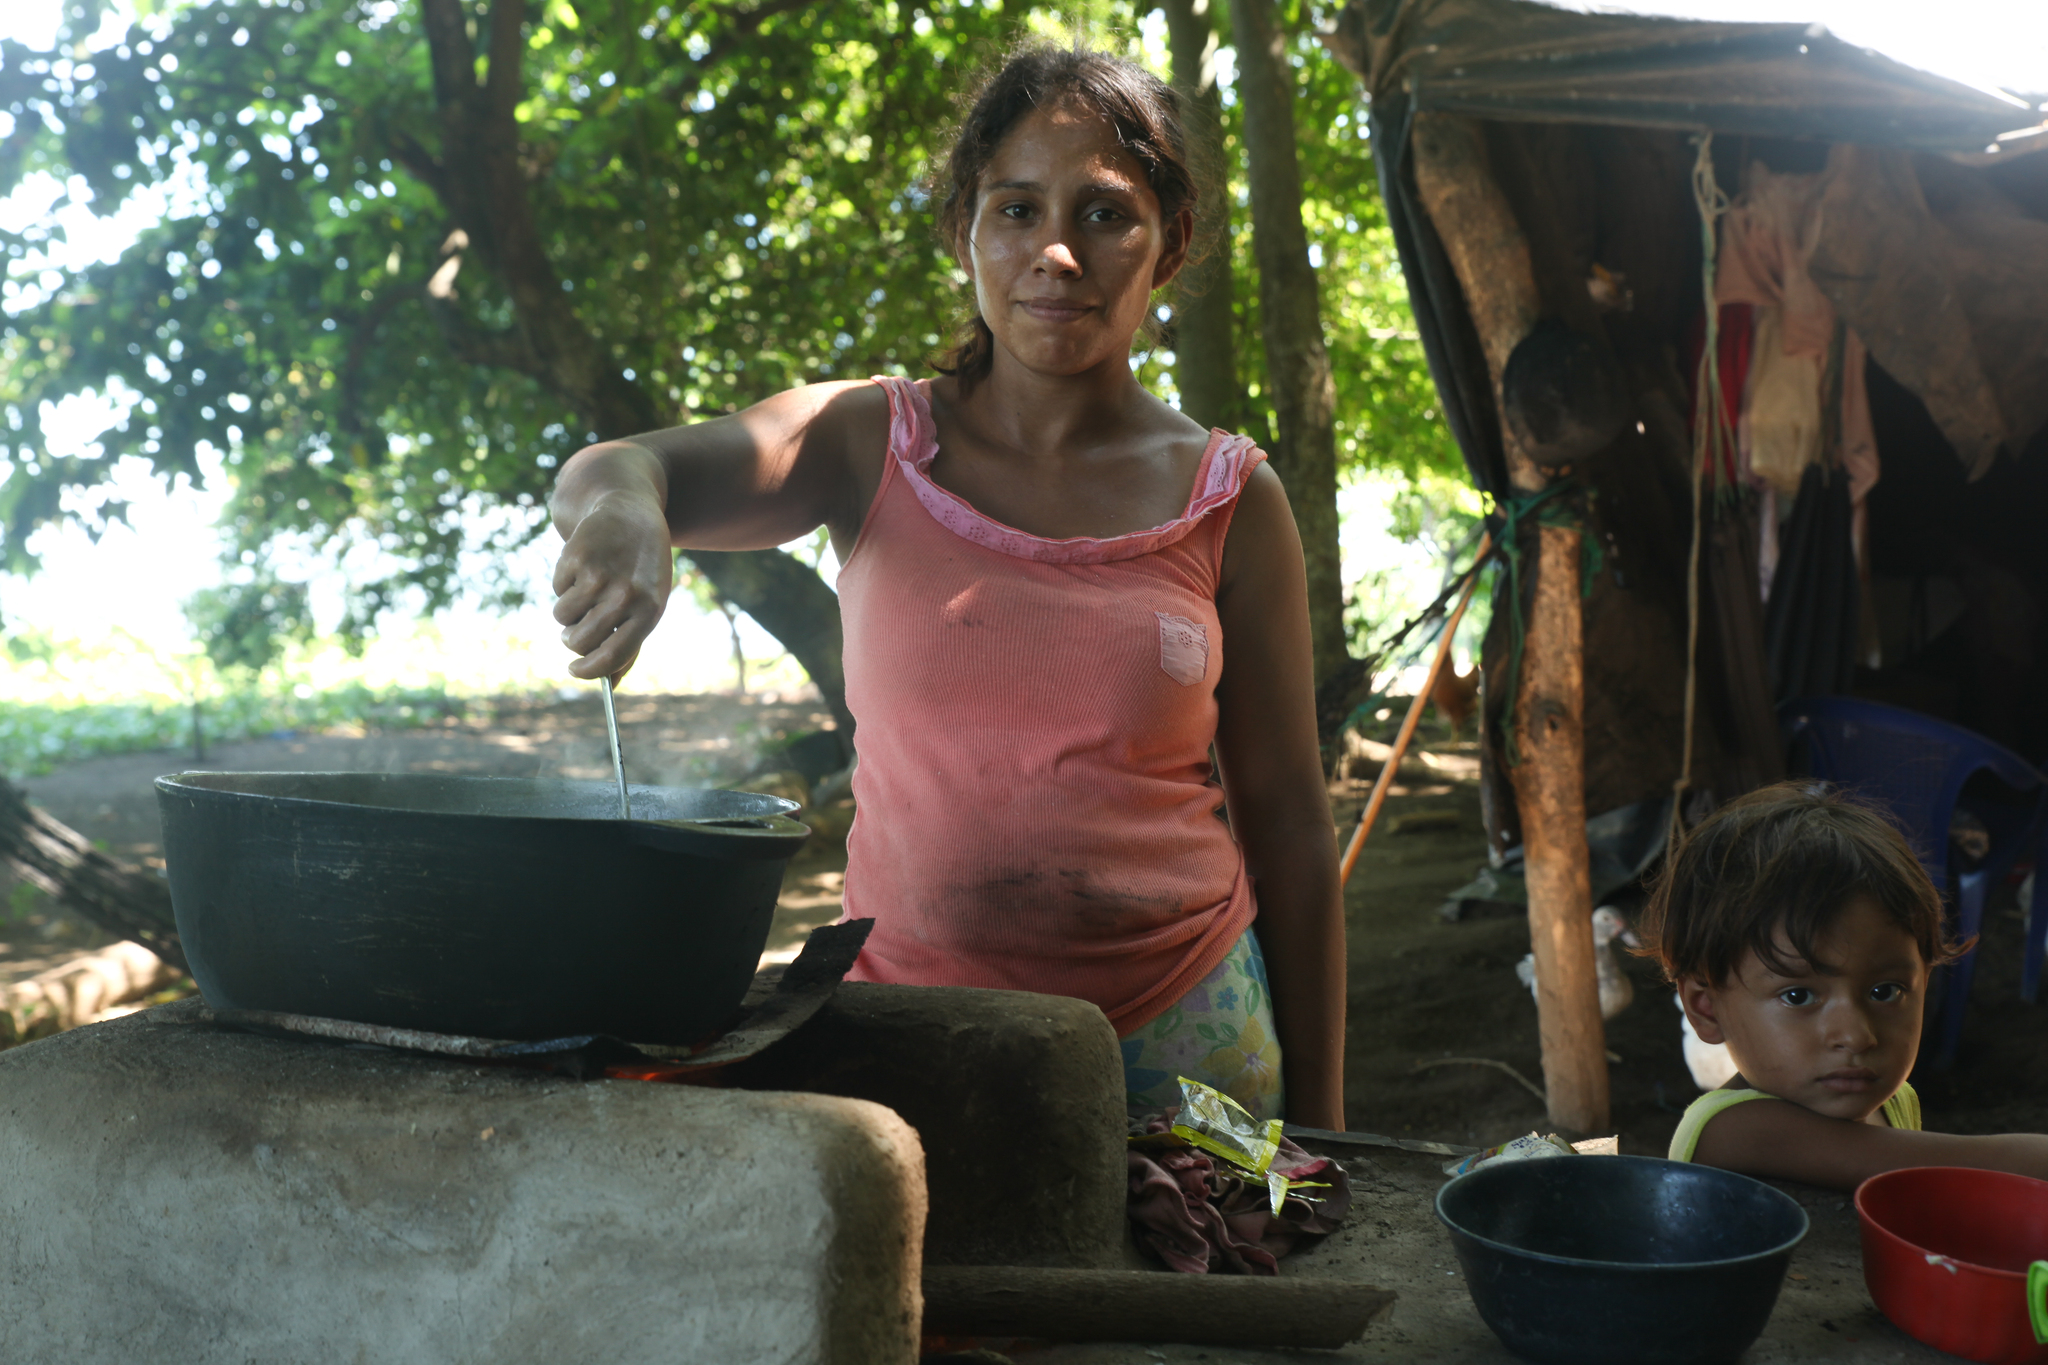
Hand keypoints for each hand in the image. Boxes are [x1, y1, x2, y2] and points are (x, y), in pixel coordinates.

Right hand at [551, 490, 673, 681]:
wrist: (631, 515)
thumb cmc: (642, 570)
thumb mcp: (648, 604)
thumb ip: (631, 643)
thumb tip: (612, 683)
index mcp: (649, 611)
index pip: (613, 656)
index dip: (589, 670)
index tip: (575, 671)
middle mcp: (625, 594)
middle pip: (580, 641)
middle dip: (572, 639)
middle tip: (576, 628)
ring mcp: (600, 574)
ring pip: (562, 617)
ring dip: (567, 610)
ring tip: (585, 590)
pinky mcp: (576, 556)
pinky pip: (557, 589)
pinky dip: (564, 583)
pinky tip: (583, 566)